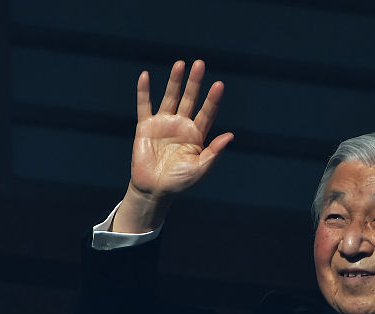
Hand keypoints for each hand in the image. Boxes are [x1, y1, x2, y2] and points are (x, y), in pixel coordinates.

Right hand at [113, 60, 233, 232]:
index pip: (207, 112)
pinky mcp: (145, 126)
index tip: (219, 84)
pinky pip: (144, 105)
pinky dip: (144, 91)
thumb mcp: (200, 168)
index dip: (212, 99)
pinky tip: (145, 75)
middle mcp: (181, 126)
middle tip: (200, 64)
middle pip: (190, 99)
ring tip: (180, 64)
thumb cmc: (180, 181)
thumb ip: (213, 152)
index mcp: (197, 135)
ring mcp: (163, 124)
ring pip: (170, 97)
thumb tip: (230, 135)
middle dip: (195, 82)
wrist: (154, 188)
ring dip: (174, 81)